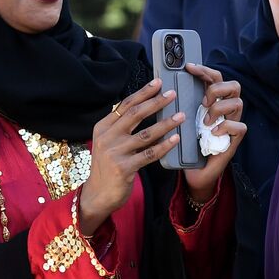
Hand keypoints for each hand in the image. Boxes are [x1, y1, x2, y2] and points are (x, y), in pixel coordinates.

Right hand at [79, 79, 182, 234]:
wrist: (98, 194)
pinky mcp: (124, 168)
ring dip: (166, 123)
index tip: (158, 83)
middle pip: (135, 115)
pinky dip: (164, 146)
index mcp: (103, 128)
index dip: (143, 93)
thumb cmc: (107, 166)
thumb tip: (144, 106)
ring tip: (181, 116)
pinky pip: (149, 154)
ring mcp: (114, 153)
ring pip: (145, 134)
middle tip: (172, 94)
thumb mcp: (108, 142)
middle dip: (156, 102)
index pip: (125, 105)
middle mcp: (106, 138)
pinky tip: (175, 139)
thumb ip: (121, 127)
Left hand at [181, 64, 245, 205]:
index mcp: (212, 101)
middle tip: (203, 101)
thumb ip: (178, 105)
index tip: (188, 67)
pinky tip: (212, 133)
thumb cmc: (186, 145)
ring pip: (238, 103)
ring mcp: (232, 123)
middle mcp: (225, 109)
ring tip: (205, 121)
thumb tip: (160, 88)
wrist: (194, 172)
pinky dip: (225, 127)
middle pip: (234, 85)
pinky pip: (239, 126)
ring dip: (219, 109)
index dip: (204, 70)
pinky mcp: (235, 139)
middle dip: (217, 88)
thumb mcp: (180, 121)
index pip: (215, 78)